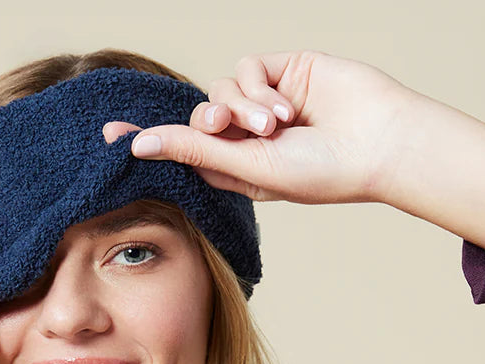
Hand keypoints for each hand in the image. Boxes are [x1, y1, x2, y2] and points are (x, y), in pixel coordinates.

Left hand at [103, 50, 421, 206]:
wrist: (377, 145)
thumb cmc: (320, 172)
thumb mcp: (249, 168)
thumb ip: (195, 150)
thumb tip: (140, 144)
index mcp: (234, 170)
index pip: (181, 153)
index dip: (147, 142)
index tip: (107, 138)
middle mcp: (243, 138)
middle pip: (195, 119)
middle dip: (203, 123)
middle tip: (222, 127)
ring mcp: (261, 104)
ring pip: (219, 92)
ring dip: (242, 108)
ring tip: (275, 127)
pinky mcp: (279, 72)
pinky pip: (243, 70)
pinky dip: (257, 89)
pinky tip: (285, 109)